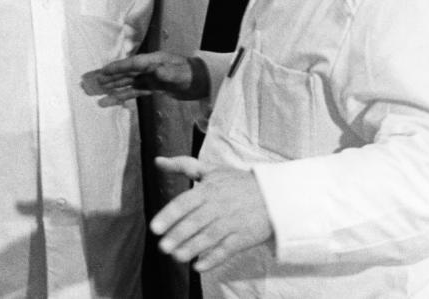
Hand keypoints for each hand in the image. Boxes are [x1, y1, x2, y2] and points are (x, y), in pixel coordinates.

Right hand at [82, 52, 205, 105]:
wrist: (203, 81)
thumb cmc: (192, 74)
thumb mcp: (181, 74)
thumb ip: (168, 73)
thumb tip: (156, 72)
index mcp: (152, 61)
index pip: (130, 65)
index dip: (116, 68)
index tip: (102, 72)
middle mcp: (148, 68)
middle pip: (124, 73)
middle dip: (108, 78)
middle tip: (91, 82)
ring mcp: (149, 78)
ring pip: (126, 83)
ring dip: (112, 88)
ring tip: (96, 93)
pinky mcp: (153, 87)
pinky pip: (133, 91)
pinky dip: (122, 96)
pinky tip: (111, 100)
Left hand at [150, 162, 272, 272]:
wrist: (274, 195)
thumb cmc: (237, 182)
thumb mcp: (211, 170)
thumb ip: (183, 166)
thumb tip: (158, 161)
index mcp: (208, 189)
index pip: (184, 203)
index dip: (169, 216)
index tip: (154, 228)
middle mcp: (218, 206)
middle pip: (195, 222)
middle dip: (178, 235)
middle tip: (162, 247)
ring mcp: (231, 223)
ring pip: (208, 238)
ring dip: (191, 248)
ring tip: (176, 257)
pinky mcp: (243, 238)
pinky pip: (226, 250)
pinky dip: (213, 259)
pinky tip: (198, 266)